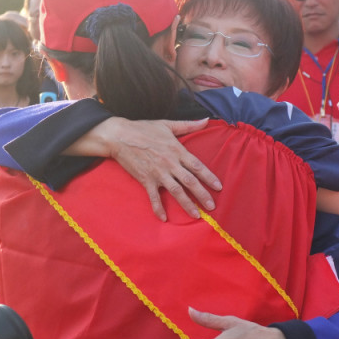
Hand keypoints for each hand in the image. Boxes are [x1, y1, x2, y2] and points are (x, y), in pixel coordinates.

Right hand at [99, 118, 222, 221]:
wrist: (120, 136)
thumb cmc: (144, 129)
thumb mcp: (167, 124)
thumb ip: (188, 125)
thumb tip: (206, 120)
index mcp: (177, 150)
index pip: (197, 166)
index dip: (209, 177)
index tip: (218, 187)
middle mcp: (170, 163)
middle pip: (190, 182)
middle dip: (202, 195)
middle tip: (212, 206)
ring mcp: (158, 173)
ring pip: (176, 191)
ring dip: (186, 204)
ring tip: (196, 215)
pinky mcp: (146, 180)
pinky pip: (154, 197)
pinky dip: (158, 208)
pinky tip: (164, 218)